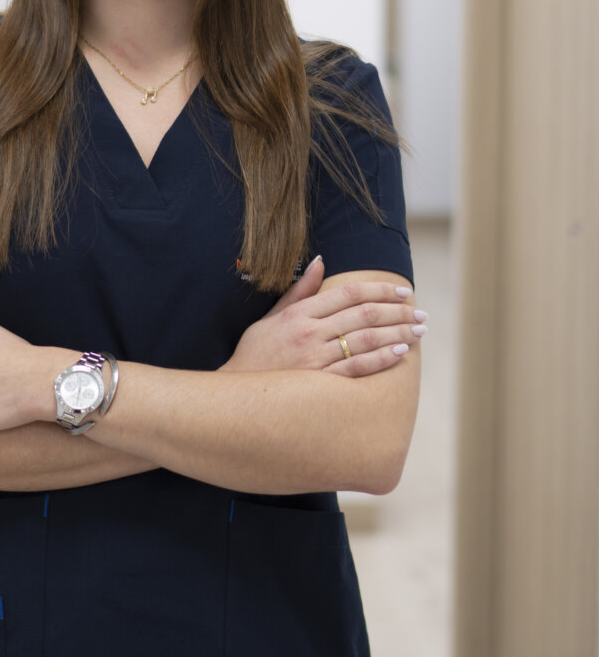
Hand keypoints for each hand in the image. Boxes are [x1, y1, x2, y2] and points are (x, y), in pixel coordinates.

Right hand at [220, 257, 425, 376]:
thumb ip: (299, 290)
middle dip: (397, 310)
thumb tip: (321, 261)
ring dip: (398, 332)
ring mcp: (315, 359)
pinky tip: (401, 352)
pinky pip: (357, 368)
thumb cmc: (254, 354)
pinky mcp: (320, 384)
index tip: (402, 290)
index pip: (348, 294)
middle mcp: (309, 333)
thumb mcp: (272, 317)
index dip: (379, 289)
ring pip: (366, 339)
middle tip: (420, 311)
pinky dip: (381, 358)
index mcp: (299, 313)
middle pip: (364, 314)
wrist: (237, 395)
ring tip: (419, 329)